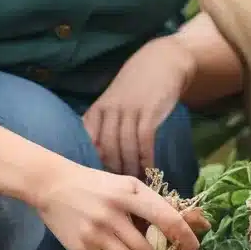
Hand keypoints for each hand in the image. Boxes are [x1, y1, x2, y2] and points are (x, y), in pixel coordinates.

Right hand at [34, 158, 207, 249]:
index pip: (164, 217)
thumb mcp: (127, 185)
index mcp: (127, 194)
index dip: (183, 234)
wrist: (54, 187)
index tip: (193, 245)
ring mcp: (95, 234)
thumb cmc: (98, 185)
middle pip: (147, 249)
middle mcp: (112, 214)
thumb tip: (188, 221)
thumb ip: (153, 203)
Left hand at [83, 35, 194, 179]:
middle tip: (119, 189)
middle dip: (112, 172)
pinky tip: (149, 170)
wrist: (163, 60)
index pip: (88, 141)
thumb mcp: (114, 100)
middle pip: (106, 149)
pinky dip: (146, 159)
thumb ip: (105, 122)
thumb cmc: (137, 84)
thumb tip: (98, 153)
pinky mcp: (149, 112)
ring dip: (130, 169)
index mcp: (98, 109)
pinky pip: (144, 142)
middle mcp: (110, 110)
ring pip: (125, 148)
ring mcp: (130, 110)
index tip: (97, 180)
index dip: (91, 162)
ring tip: (135, 185)